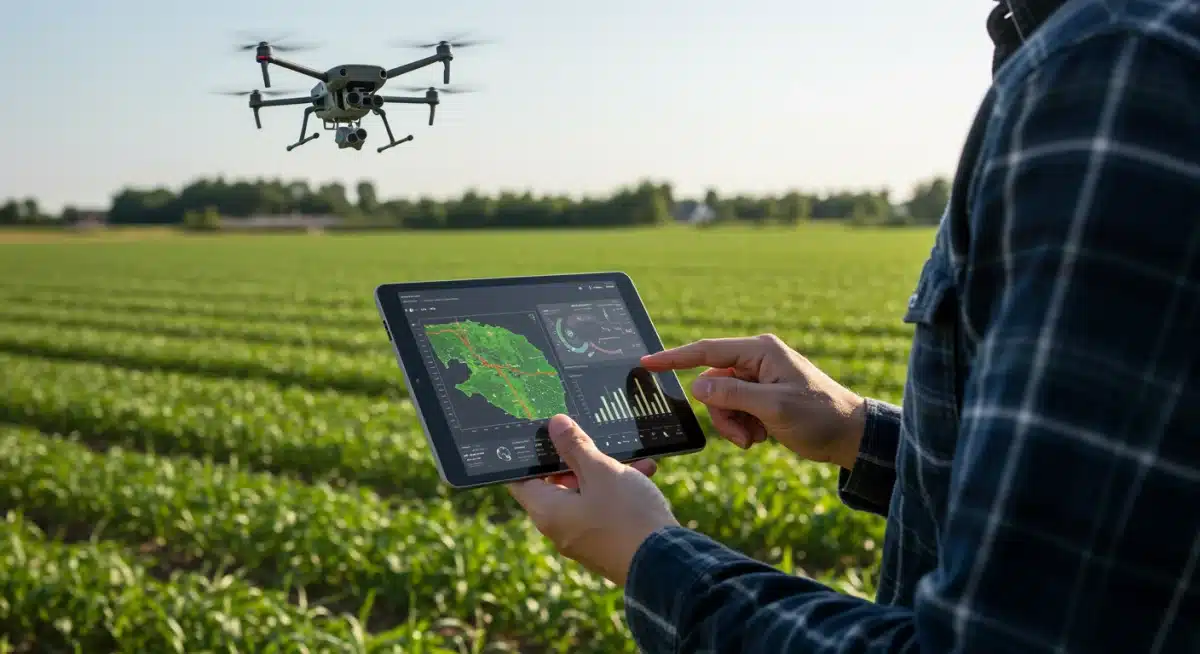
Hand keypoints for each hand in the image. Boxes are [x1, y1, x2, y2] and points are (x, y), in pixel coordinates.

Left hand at [507, 414, 678, 586]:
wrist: (665, 563)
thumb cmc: (626, 516)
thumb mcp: (601, 471)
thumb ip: (575, 446)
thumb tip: (554, 424)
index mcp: (547, 511)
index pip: (520, 479)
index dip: (528, 456)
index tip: (540, 435)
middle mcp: (560, 527)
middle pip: (557, 483)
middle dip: (579, 458)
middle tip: (591, 437)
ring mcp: (584, 537)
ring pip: (587, 493)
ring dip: (606, 471)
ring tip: (630, 455)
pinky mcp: (606, 542)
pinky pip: (605, 508)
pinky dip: (619, 490)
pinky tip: (645, 471)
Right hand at [640, 333, 865, 468]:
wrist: (849, 435)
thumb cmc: (819, 416)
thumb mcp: (773, 406)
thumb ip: (733, 394)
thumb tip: (698, 385)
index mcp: (760, 351)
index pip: (707, 351)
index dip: (675, 357)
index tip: (647, 362)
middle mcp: (757, 360)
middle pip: (713, 383)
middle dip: (722, 414)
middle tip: (743, 437)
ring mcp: (759, 379)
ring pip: (722, 401)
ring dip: (733, 425)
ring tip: (756, 439)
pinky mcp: (762, 397)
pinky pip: (735, 411)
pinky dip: (743, 428)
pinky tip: (764, 436)